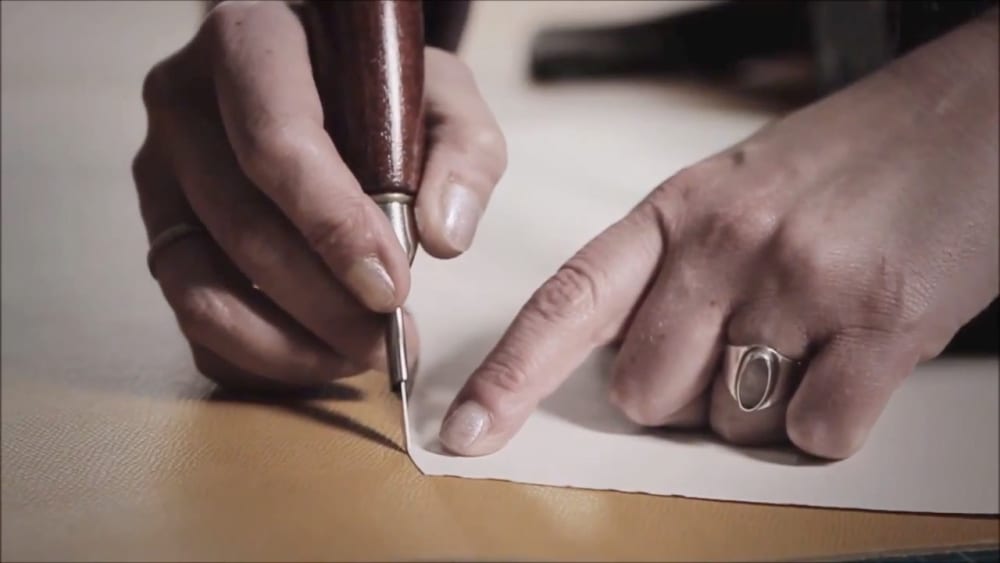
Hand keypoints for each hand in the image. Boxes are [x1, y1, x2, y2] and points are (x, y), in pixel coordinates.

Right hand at [133, 1, 505, 389]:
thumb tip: (443, 238)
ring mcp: (160, 175)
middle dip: (321, 304)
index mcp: (250, 44)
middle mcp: (184, 105)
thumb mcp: (441, 93)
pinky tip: (314, 361)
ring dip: (282, 345)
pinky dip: (252, 358)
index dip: (333, 226)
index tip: (393, 290)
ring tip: (354, 359)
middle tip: (386, 343)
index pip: (277, 142)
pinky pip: (189, 317)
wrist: (320, 79)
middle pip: (240, 226)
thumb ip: (464, 152)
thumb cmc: (378, 85)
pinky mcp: (161, 232)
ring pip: (198, 286)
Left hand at [439, 13, 997, 458]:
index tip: (466, 430)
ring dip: (758, 406)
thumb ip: (674, 271)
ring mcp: (800, 284)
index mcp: (678, 210)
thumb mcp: (736, 192)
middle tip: (737, 347)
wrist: (972, 114)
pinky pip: (813, 435)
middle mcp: (727, 244)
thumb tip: (636, 366)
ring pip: (726, 422)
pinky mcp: (880, 327)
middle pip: (644, 391)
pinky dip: (828, 417)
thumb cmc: (849, 159)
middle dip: (680, 394)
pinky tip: (853, 359)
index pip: (568, 302)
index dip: (509, 375)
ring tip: (809, 336)